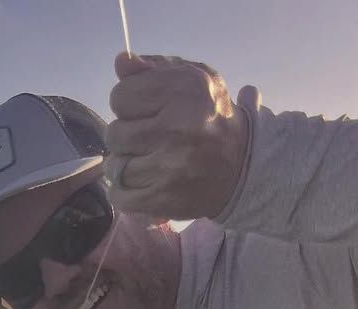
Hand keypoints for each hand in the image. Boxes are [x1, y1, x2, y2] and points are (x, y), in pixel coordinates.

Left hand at [103, 52, 252, 219]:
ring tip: (145, 162)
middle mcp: (176, 127)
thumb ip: (154, 69)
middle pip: (115, 133)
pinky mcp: (163, 198)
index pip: (121, 96)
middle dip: (126, 136)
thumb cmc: (211, 117)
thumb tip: (120, 61)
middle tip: (147, 140)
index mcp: (184, 90)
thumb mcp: (191, 80)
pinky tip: (140, 184)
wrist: (243, 166)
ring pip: (114, 167)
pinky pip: (120, 196)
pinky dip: (123, 192)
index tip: (145, 111)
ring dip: (124, 166)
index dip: (128, 104)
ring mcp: (169, 166)